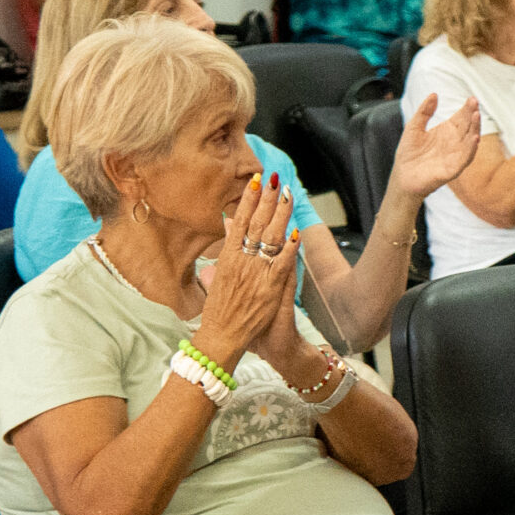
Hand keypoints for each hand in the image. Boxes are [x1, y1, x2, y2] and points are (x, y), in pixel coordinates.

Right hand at [193, 175, 301, 365]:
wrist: (222, 337)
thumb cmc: (220, 309)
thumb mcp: (218, 273)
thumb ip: (226, 248)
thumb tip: (228, 223)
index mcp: (228, 257)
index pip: (240, 221)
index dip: (249, 200)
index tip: (256, 180)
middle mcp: (241, 261)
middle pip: (256, 224)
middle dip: (266, 199)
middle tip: (274, 177)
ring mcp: (255, 274)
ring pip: (270, 238)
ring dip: (280, 215)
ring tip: (287, 194)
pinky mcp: (269, 288)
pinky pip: (281, 264)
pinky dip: (288, 249)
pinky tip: (296, 233)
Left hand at [390, 93, 481, 198]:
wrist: (402, 176)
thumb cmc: (409, 153)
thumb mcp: (414, 127)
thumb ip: (424, 112)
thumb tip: (434, 94)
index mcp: (448, 131)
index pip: (462, 117)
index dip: (467, 108)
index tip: (471, 98)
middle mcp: (455, 142)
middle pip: (468, 126)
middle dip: (473, 115)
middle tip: (474, 103)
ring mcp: (456, 155)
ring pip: (470, 141)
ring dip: (475, 129)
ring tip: (476, 116)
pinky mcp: (453, 169)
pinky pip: (465, 158)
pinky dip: (471, 149)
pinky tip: (474, 138)